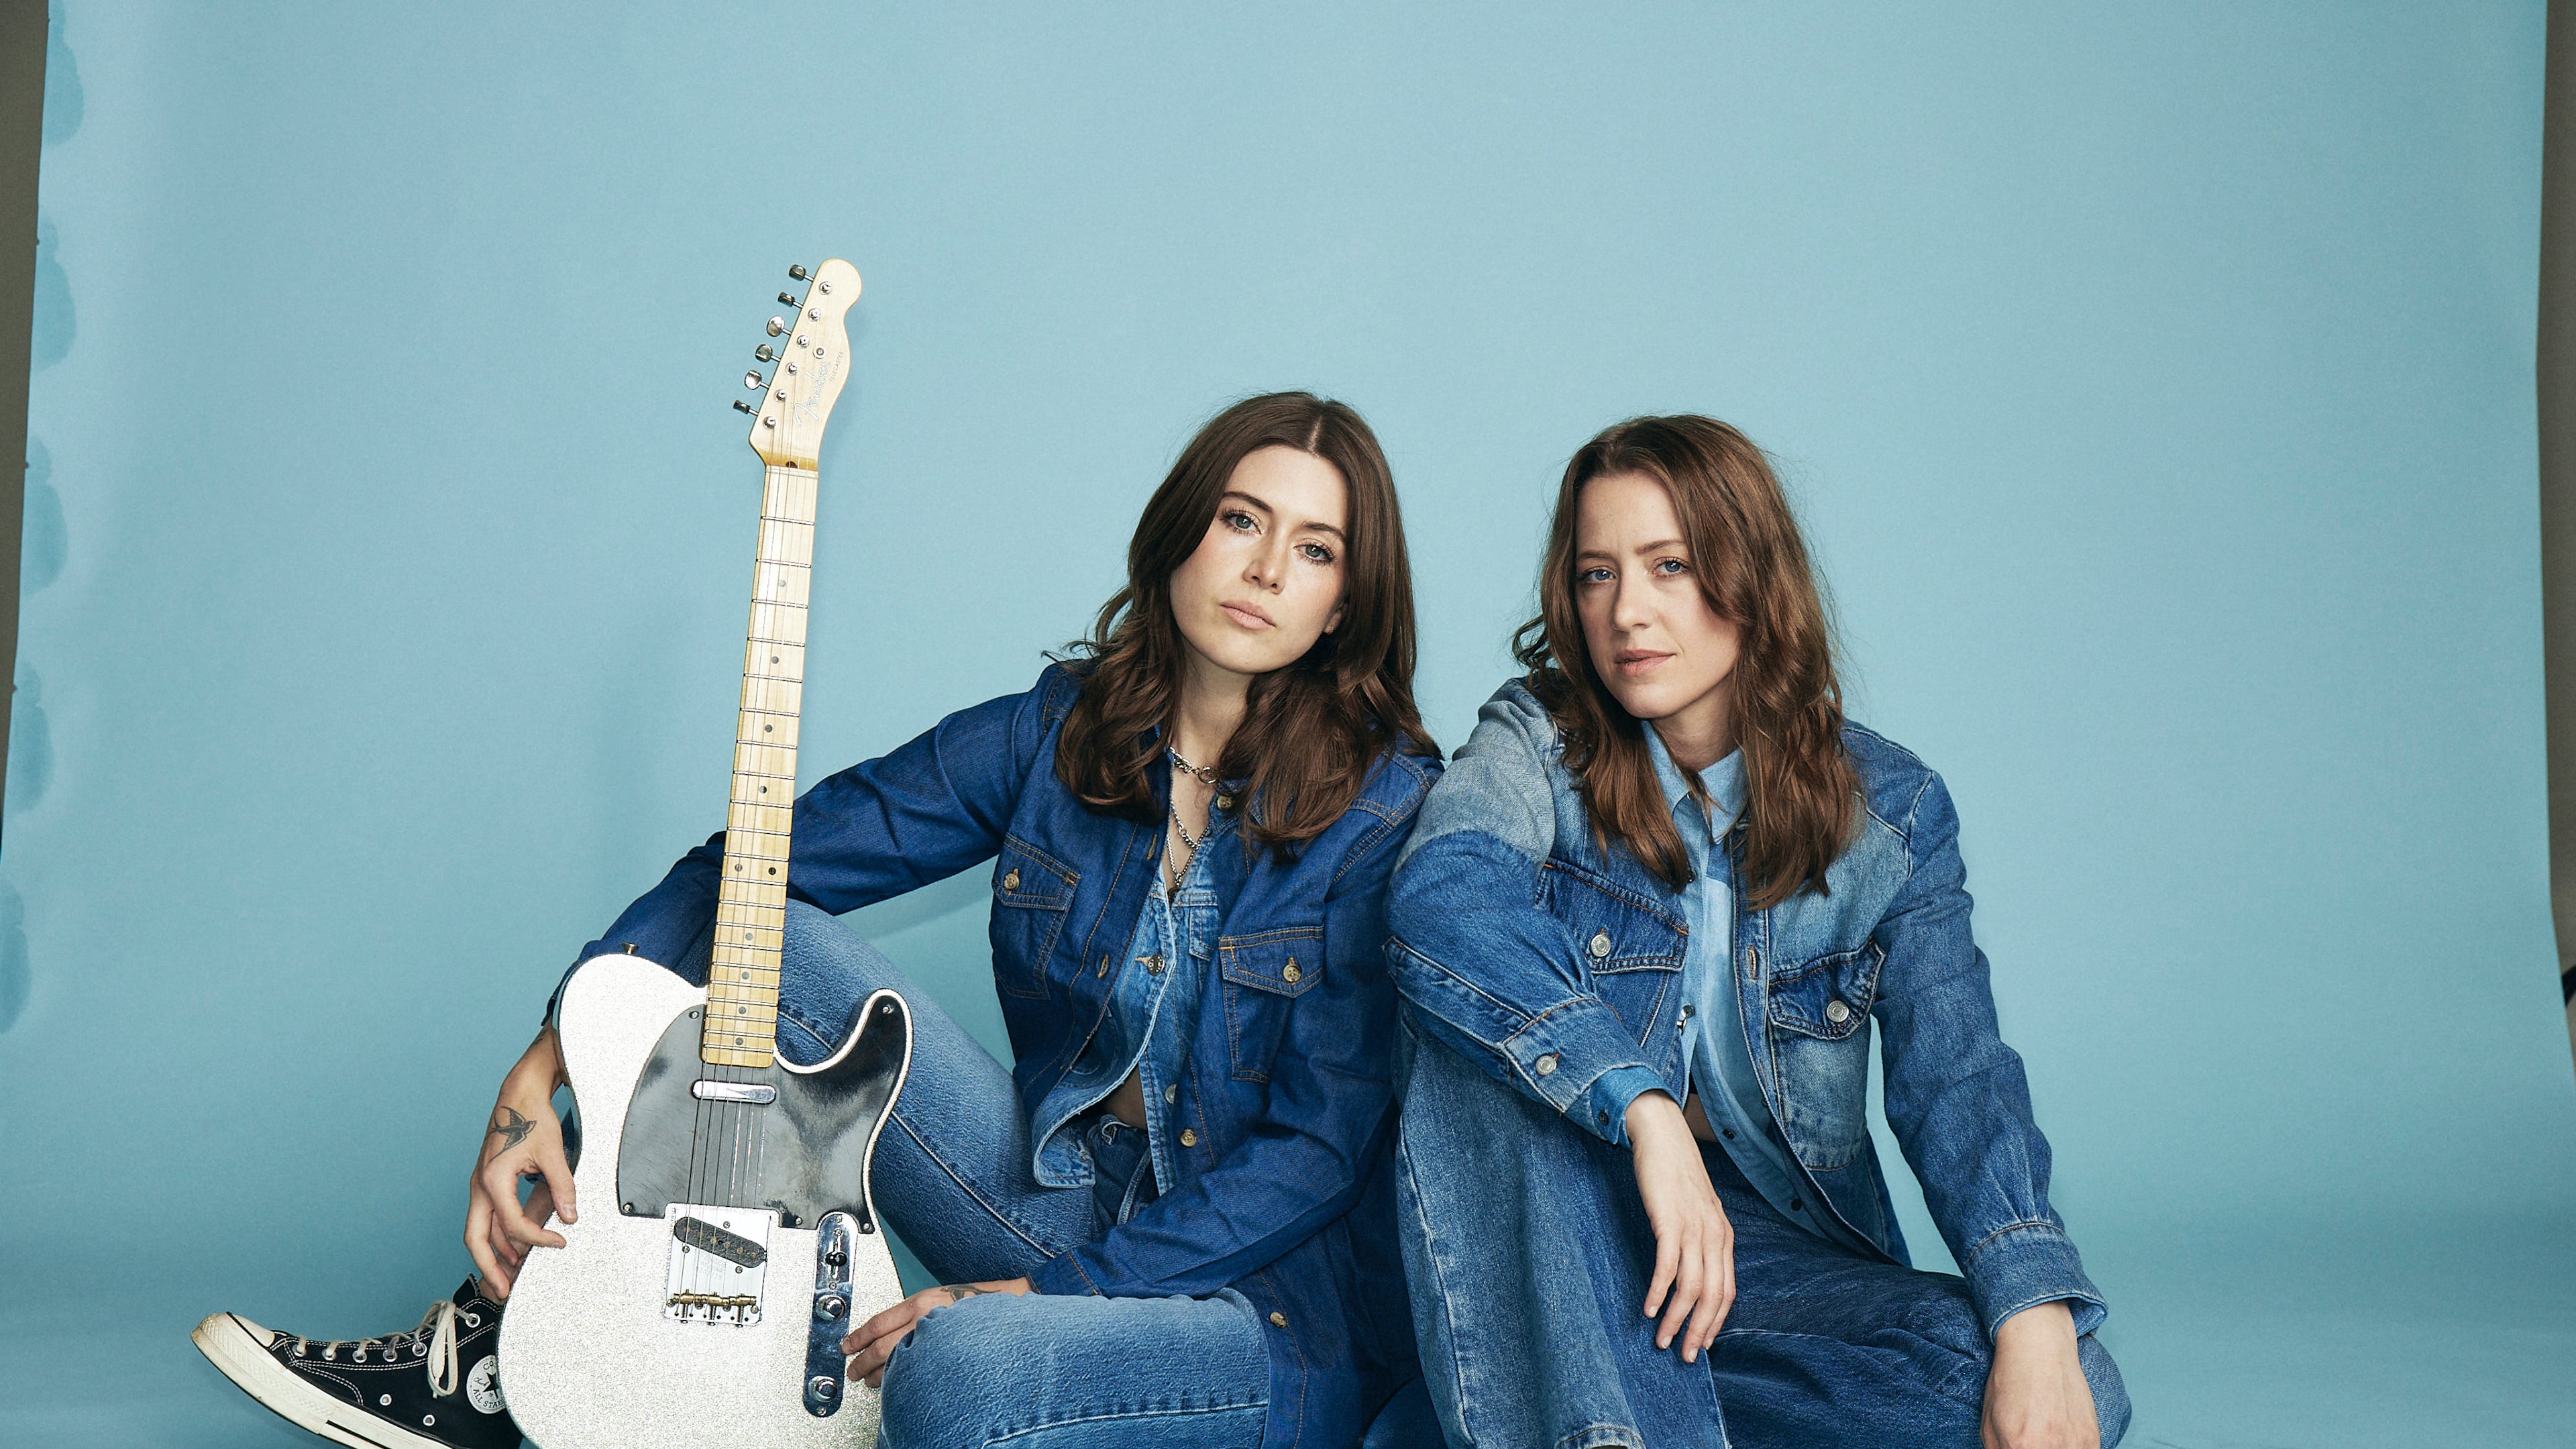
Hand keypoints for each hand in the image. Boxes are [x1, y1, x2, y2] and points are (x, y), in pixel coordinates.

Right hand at [463, 1028, 575, 1299]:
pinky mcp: (488, 1184)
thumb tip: (570, 1217)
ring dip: (494, 1256)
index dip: (537, 1239)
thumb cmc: (530, 1117)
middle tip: (504, 1292)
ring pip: (480, 1231)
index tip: (560, 1243)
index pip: (513, 1224)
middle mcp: (480, 1186)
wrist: (518, 1094)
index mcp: (493, 1179)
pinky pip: (488, 1219)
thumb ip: (563, 1187)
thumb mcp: (552, 1152)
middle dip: (489, 1268)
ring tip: (508, 1281)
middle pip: (476, 1238)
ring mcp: (481, 1186)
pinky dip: (498, 1238)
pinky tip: (513, 1251)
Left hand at [842, 1278, 1032, 1387]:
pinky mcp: (946, 1358)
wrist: (1004, 1311)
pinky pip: (916, 1372)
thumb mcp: (935, 1299)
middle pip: (881, 1348)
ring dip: (878, 1376)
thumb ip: (908, 1314)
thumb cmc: (971, 1305)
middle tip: (852, 1371)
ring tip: (870, 1380)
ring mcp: (936, 1341)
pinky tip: (896, 1383)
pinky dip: (901, 1379)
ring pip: (896, 1365)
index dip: (856, 1338)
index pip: (877, 1323)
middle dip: (861, 1364)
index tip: (846, 1346)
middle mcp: (926, 1321)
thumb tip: (880, 1334)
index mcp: (920, 1303)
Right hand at [1625, 1091, 1733, 1361]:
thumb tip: (1689, 1275)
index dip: (1716, 1323)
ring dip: (1677, 1319)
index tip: (1703, 1345)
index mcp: (1724, 1237)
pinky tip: (1650, 1308)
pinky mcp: (1671, 1220)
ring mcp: (1694, 1228)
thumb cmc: (1675, 1175)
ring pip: (1692, 1287)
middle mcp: (1715, 1236)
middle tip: (1686, 1357)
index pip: (1728, 1292)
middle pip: (1713, 1296)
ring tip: (1662, 1340)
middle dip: (1700, 1331)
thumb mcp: (1695, 1212)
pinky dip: (1660, 1291)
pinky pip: (1668, 1265)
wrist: (1663, 1136)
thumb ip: (1698, 1241)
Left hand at [1982, 1300, 2097, 1448]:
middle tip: (2032, 1440)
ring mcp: (2075, 1444)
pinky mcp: (2092, 1439)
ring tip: (2047, 1437)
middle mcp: (2050, 1448)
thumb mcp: (1989, 1423)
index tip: (2018, 1447)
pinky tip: (2062, 1439)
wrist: (2039, 1349)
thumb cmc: (2009, 1382)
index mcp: (2019, 1447)